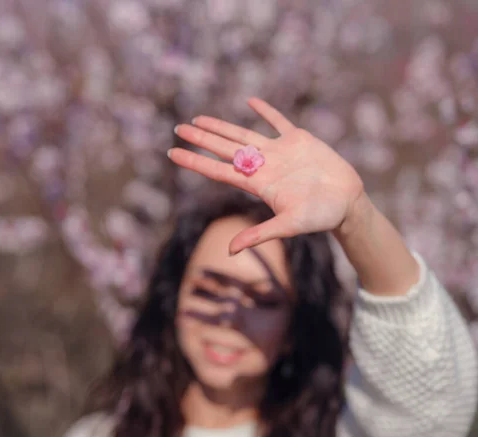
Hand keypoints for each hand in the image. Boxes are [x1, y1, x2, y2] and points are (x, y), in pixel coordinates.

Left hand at [168, 97, 364, 254]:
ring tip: (199, 118)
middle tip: (178, 128)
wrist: (348, 204)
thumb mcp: (289, 225)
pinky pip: (278, 122)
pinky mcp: (299, 141)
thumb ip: (259, 234)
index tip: (172, 153)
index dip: (195, 161)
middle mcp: (263, 166)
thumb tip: (229, 251)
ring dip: (221, 126)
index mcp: (257, 183)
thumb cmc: (320, 217)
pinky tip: (249, 101)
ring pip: (243, 134)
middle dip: (201, 138)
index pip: (218, 170)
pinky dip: (265, 111)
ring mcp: (279, 152)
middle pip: (224, 149)